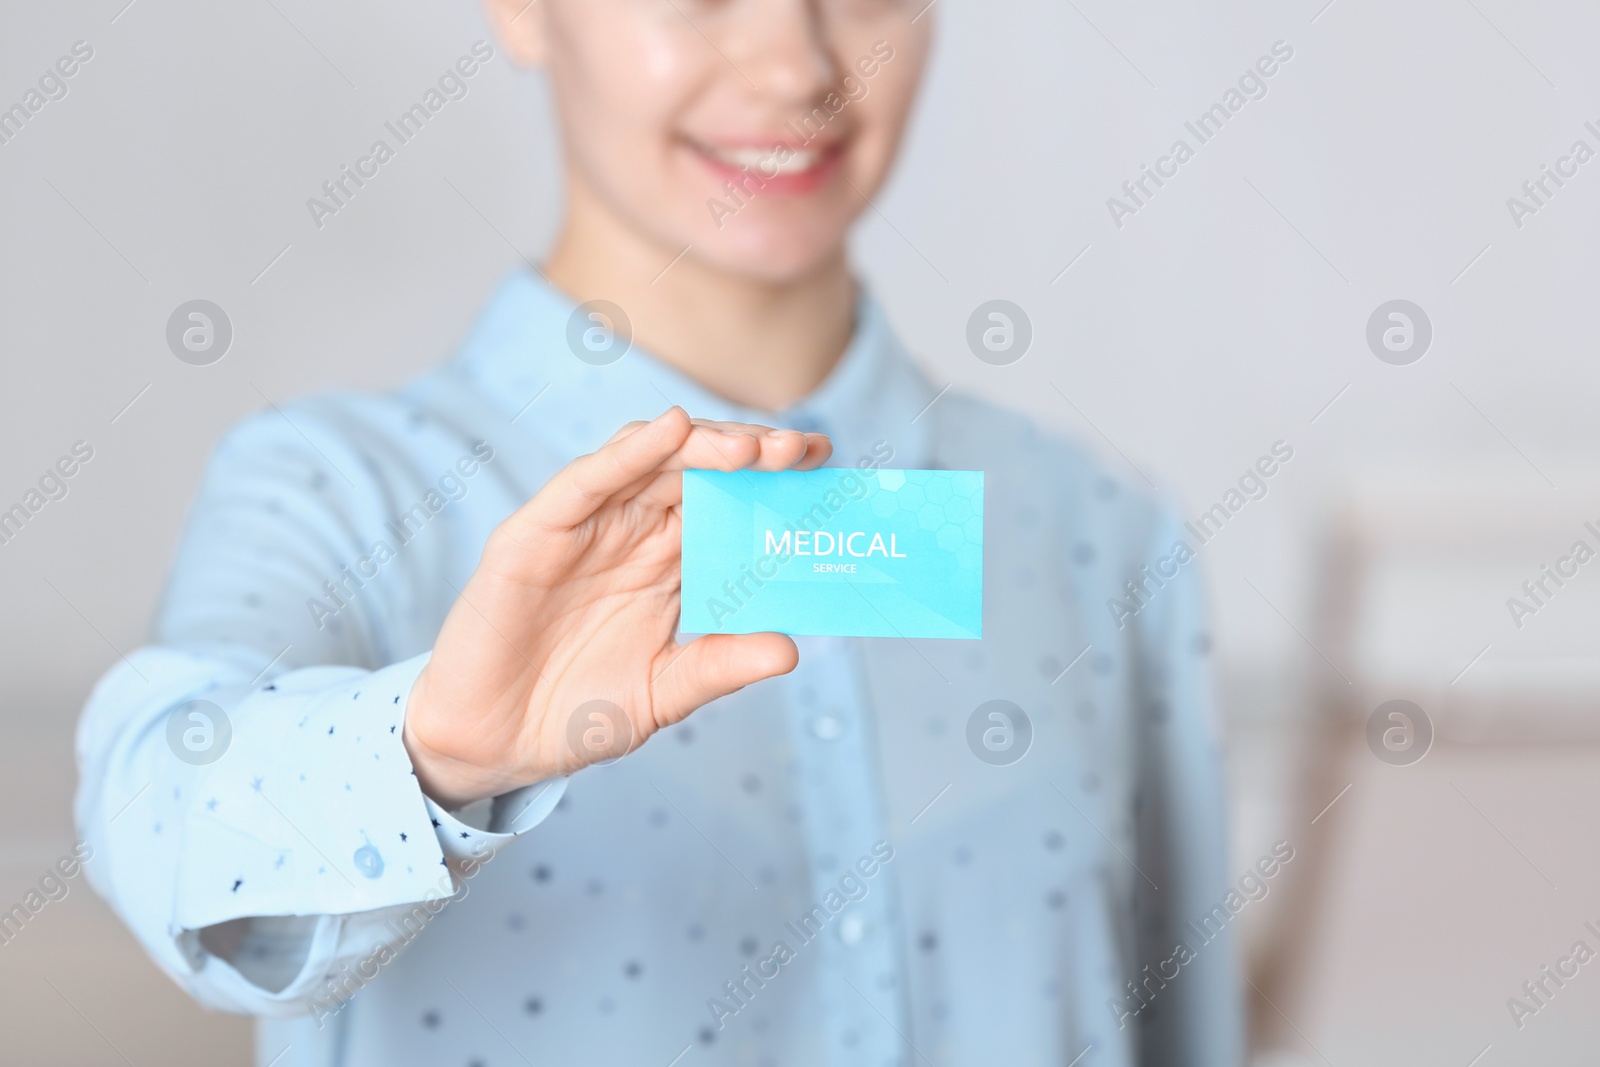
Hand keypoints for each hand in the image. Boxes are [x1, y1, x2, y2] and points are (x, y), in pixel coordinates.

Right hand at [402, 407, 831, 807]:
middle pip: (696, 474)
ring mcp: (583, 530)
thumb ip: (718, 666)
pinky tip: (669, 431)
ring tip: (751, 447)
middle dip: (749, 457)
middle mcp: (629, 537)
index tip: (823, 466)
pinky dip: (627, 452)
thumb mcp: (662, 694)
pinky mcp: (533, 536)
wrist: (493, 747)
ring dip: (701, 446)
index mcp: (666, 568)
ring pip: (648, 463)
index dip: (772, 483)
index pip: (727, 507)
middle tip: (798, 451)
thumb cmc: (575, 714)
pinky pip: (585, 481)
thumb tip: (791, 648)